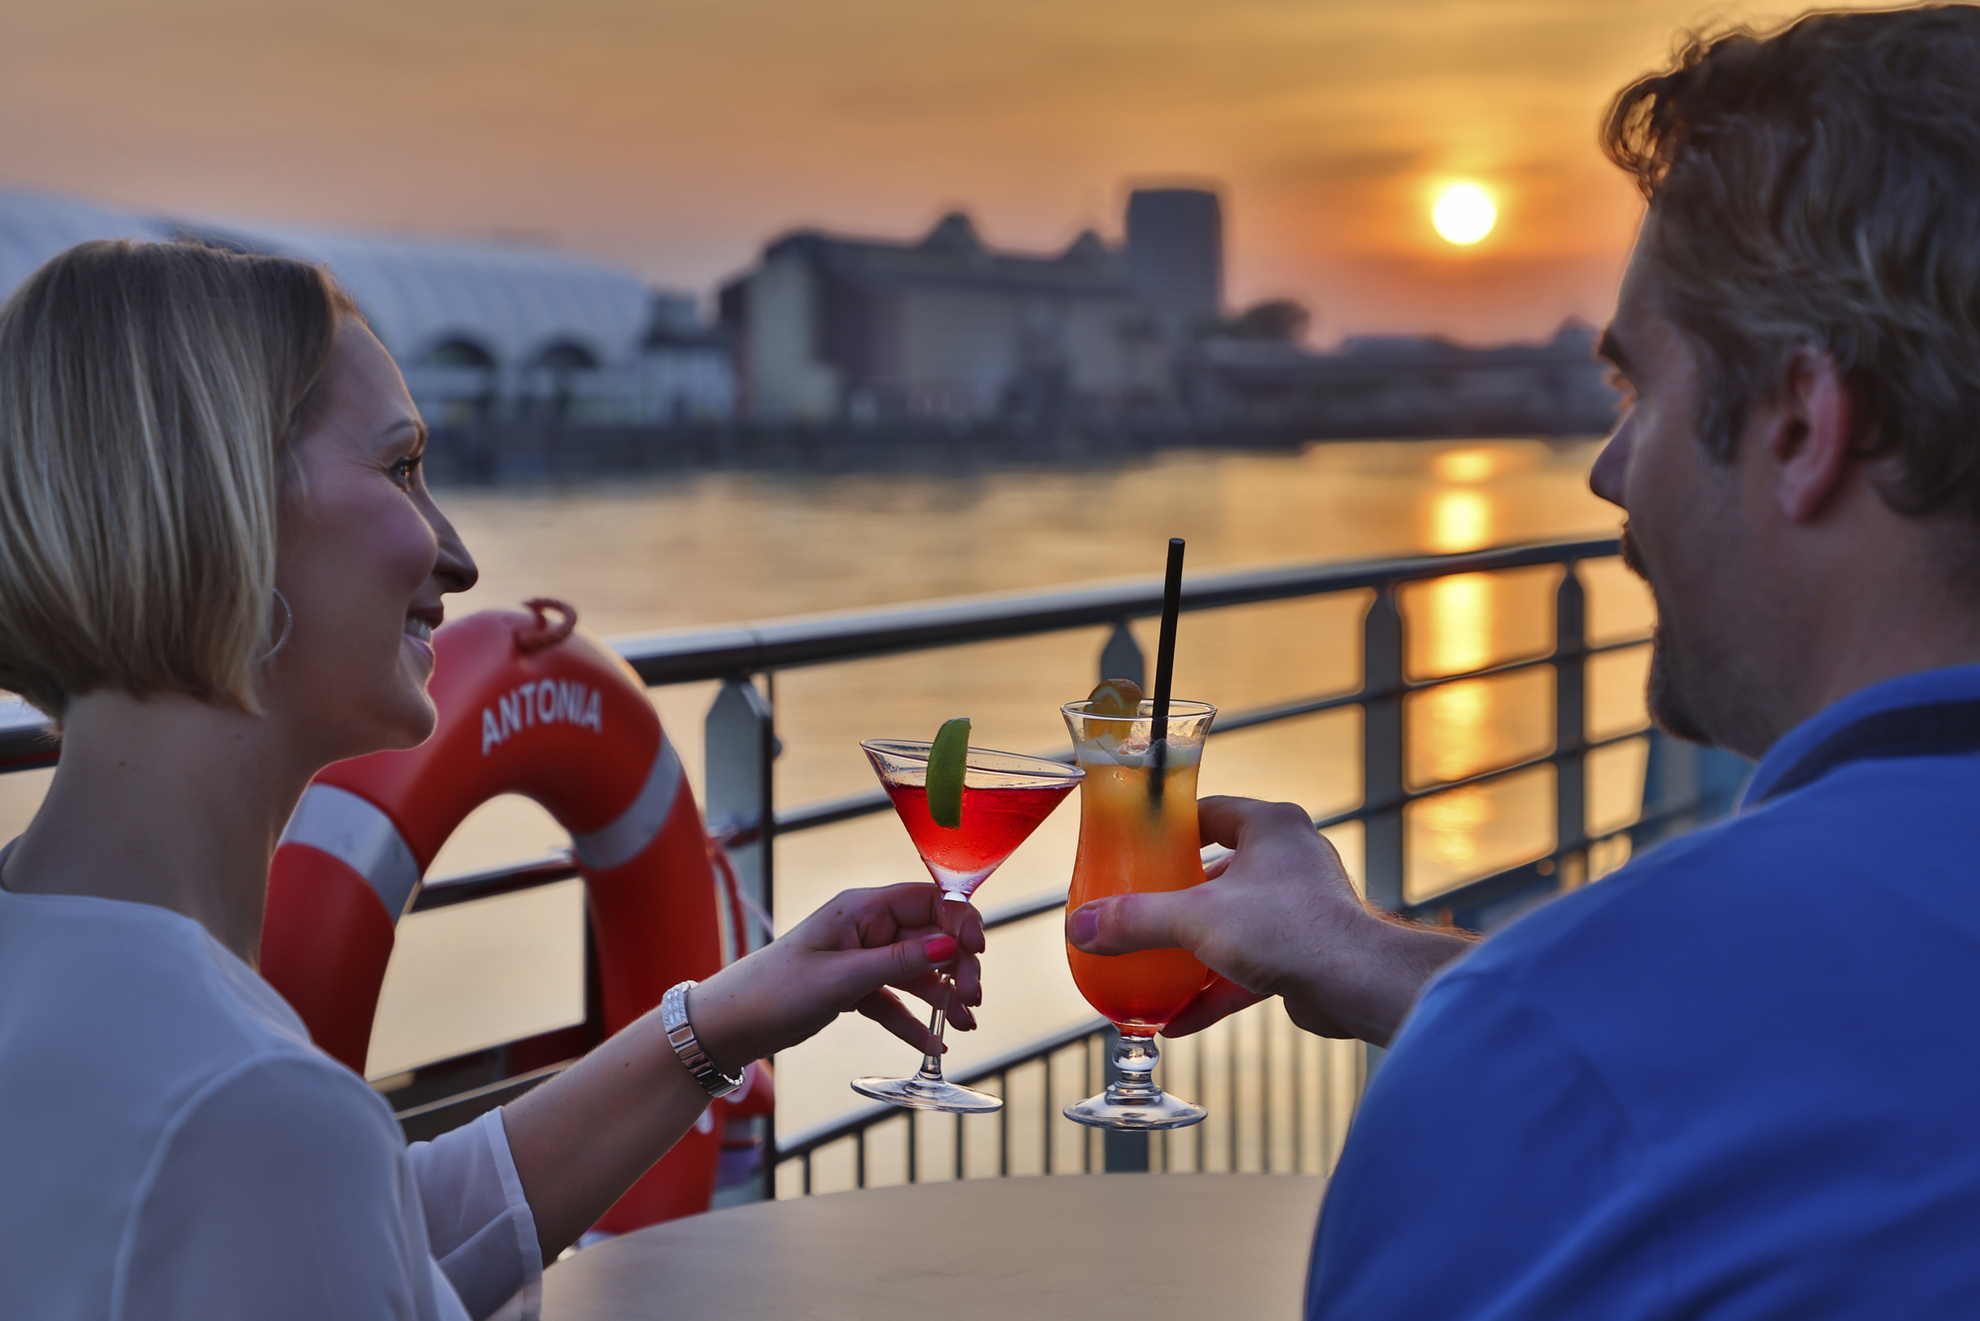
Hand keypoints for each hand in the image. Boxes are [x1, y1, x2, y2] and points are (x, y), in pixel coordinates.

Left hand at [688, 883, 984, 1071]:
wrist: (731, 1025)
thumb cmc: (776, 990)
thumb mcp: (842, 977)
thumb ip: (900, 962)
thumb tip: (952, 947)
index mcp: (862, 908)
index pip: (929, 901)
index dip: (960, 921)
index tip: (978, 952)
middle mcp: (867, 927)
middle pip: (930, 938)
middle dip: (956, 967)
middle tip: (972, 1001)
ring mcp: (862, 958)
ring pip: (917, 972)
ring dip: (943, 997)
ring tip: (964, 1025)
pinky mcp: (854, 988)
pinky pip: (895, 1000)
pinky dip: (915, 1020)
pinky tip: (935, 1044)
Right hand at [1066, 796, 1474, 1045]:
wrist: (1356, 985)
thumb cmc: (1287, 929)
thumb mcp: (1195, 919)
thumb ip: (1135, 921)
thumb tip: (1077, 928)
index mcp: (1271, 826)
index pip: (1211, 811)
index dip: (1171, 828)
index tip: (1137, 848)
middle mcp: (1291, 859)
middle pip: (1218, 871)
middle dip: (1176, 898)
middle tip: (1137, 911)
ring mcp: (1300, 907)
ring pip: (1232, 923)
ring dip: (1191, 950)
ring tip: (1149, 968)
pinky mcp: (1305, 952)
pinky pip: (1248, 964)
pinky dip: (1213, 988)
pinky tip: (1174, 1019)